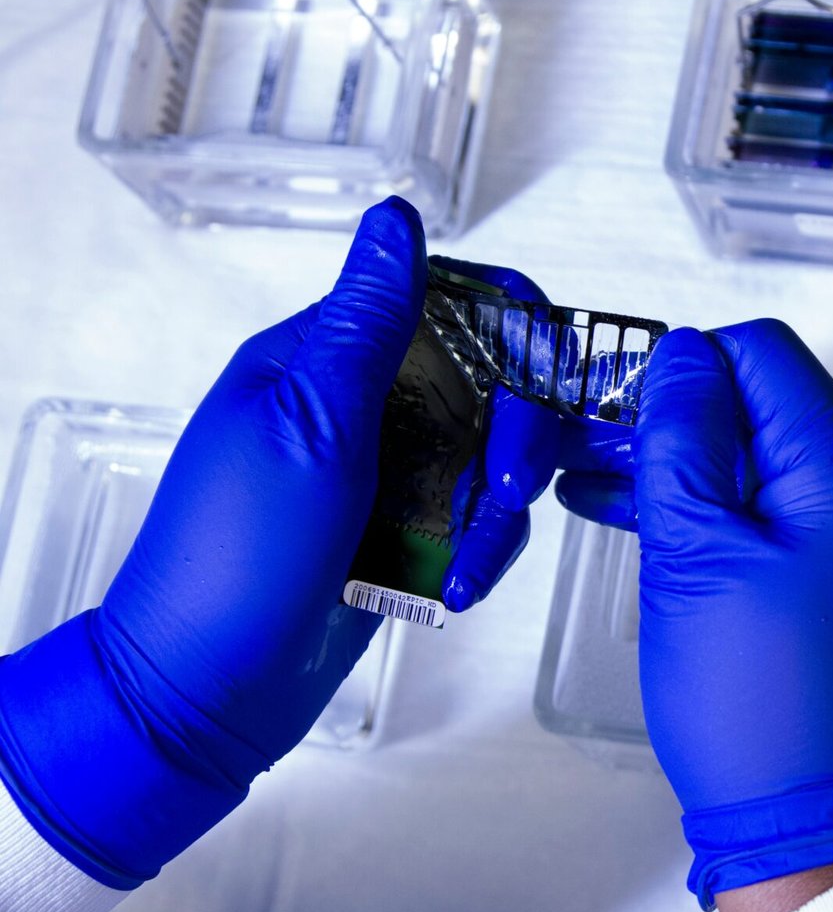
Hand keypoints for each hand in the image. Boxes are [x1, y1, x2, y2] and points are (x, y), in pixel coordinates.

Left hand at [0, 198, 555, 887]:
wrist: (205, 694)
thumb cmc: (238, 553)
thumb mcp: (310, 425)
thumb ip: (366, 324)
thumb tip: (396, 217)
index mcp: (324, 357)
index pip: (444, 299)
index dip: (511, 325)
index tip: (549, 372)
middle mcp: (362, 404)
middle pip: (487, 381)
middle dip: (515, 434)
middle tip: (512, 488)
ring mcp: (384, 472)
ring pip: (490, 457)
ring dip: (498, 511)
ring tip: (470, 568)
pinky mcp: (403, 533)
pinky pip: (475, 520)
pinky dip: (480, 552)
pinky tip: (456, 590)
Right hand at [632, 319, 832, 908]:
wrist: (805, 819)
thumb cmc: (752, 703)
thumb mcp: (695, 554)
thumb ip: (685, 439)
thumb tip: (685, 354)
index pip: (767, 356)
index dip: (688, 366)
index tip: (625, 406)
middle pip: (770, 404)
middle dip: (682, 418)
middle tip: (599, 450)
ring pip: (769, 458)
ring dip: (691, 466)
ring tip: (605, 488)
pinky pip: (783, 511)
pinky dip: (723, 509)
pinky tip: (651, 523)